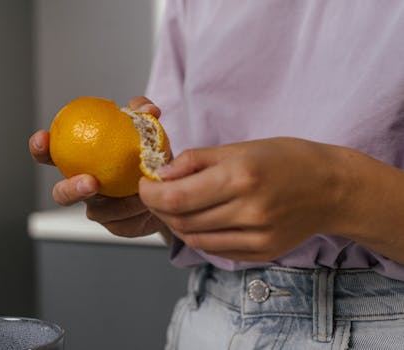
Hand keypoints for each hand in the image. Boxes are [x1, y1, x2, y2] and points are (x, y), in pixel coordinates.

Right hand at [29, 96, 167, 237]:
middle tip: (90, 181)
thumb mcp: (146, 128)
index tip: (43, 138)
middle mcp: (83, 185)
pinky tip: (147, 205)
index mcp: (80, 159)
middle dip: (69, 190)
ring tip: (139, 192)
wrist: (168, 184)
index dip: (40, 148)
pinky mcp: (116, 225)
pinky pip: (121, 224)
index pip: (51, 154)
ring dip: (119, 204)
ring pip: (97, 213)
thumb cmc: (147, 153)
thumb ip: (142, 112)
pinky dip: (136, 213)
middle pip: (61, 194)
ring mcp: (98, 208)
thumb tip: (148, 109)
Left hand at [139, 137, 345, 260]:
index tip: (144, 184)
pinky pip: (214, 249)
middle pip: (181, 220)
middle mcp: (249, 211)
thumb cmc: (287, 160)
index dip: (150, 193)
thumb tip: (161, 174)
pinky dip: (198, 236)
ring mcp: (256, 237)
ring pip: (194, 239)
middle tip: (156, 193)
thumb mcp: (239, 148)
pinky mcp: (261, 252)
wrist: (332, 188)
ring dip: (175, 223)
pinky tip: (199, 220)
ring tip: (175, 206)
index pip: (176, 196)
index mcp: (241, 177)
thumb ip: (196, 161)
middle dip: (159, 207)